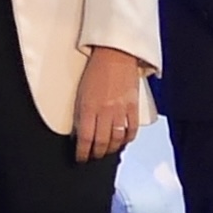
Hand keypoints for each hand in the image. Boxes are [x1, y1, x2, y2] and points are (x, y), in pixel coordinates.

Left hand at [70, 47, 147, 162]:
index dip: (82, 153)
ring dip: (111, 149)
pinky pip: (132, 130)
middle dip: (96, 153)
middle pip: (101, 142)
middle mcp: (105, 111)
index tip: (80, 158)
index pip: (85, 138)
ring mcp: (121, 110)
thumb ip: (80, 114)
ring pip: (117, 139)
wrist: (116, 54)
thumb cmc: (96, 71)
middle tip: (93, 157)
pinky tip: (123, 142)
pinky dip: (127, 139)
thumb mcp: (80, 93)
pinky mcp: (133, 107)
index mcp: (88, 107)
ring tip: (106, 151)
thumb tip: (78, 133)